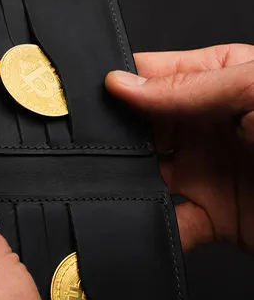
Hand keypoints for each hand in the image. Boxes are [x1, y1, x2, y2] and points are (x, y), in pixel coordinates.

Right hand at [105, 44, 253, 252]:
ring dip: (121, 180)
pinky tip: (136, 218)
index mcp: (218, 81)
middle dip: (109, 138)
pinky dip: (145, 224)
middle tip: (87, 145)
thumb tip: (124, 84)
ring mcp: (205, 172)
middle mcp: (205, 126)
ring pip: (141, 174)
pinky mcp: (211, 217)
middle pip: (136, 128)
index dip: (114, 82)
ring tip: (107, 181)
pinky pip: (165, 220)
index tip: (80, 96)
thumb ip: (191, 87)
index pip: (151, 74)